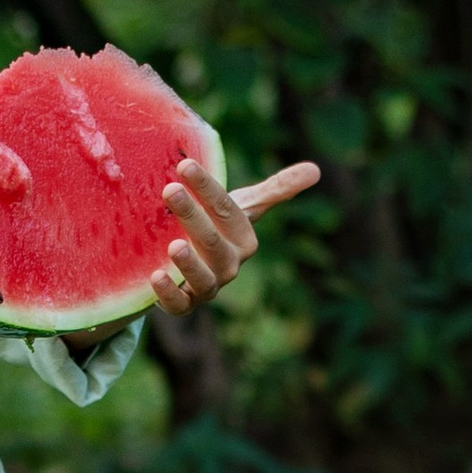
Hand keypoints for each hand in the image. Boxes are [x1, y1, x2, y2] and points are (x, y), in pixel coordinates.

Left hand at [150, 158, 320, 315]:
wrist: (193, 265)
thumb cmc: (219, 230)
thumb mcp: (245, 208)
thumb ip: (277, 190)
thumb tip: (316, 170)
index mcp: (244, 240)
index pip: (228, 211)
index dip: (208, 189)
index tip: (185, 166)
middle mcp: (230, 265)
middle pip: (214, 242)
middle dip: (193, 216)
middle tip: (170, 190)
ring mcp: (208, 287)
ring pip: (204, 278)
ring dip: (190, 263)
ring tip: (174, 245)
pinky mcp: (184, 305)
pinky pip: (180, 305)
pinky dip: (169, 294)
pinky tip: (155, 276)